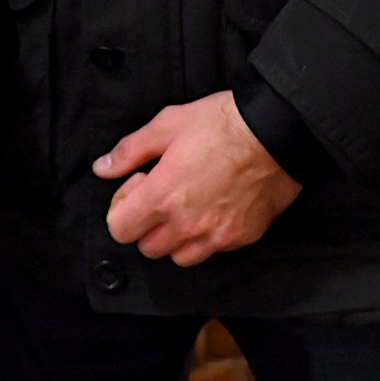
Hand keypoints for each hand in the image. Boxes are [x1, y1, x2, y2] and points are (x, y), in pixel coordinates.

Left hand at [96, 92, 300, 267]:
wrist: (277, 131)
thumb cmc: (221, 123)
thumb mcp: (167, 124)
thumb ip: (130, 151)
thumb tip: (102, 168)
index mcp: (162, 196)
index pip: (120, 230)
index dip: (122, 207)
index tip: (140, 183)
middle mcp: (186, 225)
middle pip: (147, 247)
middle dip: (146, 224)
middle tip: (161, 194)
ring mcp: (215, 236)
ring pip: (178, 257)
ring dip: (174, 238)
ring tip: (186, 206)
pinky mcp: (241, 238)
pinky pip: (212, 252)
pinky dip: (204, 239)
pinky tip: (212, 210)